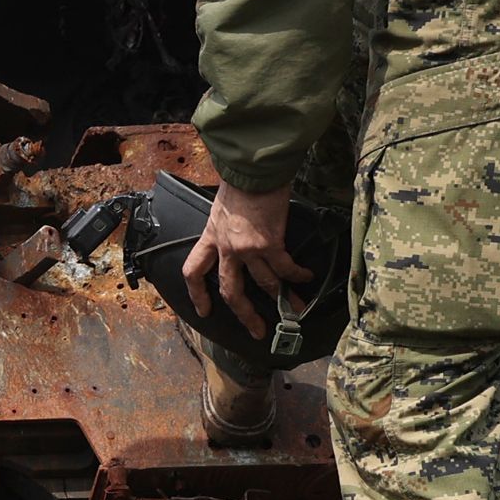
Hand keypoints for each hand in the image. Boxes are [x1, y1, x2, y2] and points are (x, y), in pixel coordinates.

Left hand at [181, 183, 309, 321]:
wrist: (255, 170)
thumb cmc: (242, 182)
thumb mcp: (223, 208)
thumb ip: (227, 227)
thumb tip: (241, 234)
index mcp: (210, 237)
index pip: (194, 271)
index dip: (197, 294)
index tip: (203, 310)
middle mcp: (226, 248)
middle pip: (230, 291)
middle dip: (244, 314)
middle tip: (256, 330)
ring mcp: (247, 249)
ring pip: (264, 284)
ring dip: (282, 299)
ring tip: (295, 308)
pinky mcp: (270, 244)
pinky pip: (284, 269)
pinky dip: (297, 275)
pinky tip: (306, 278)